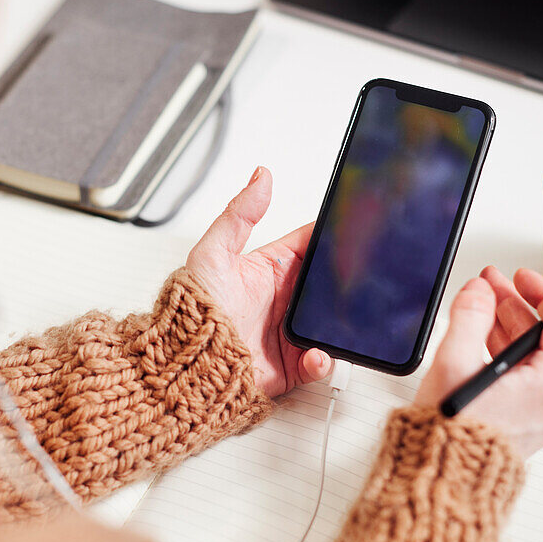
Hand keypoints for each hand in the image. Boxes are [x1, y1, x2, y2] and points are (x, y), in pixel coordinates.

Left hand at [186, 167, 332, 397]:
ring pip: (329, 323)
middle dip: (343, 282)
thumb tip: (260, 176)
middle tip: (357, 280)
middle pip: (327, 284)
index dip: (331, 237)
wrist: (185, 364)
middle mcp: (282, 299)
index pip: (309, 245)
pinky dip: (323, 360)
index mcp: (268, 268)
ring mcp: (289, 332)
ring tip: (334, 325)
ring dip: (337, 324)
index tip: (350, 229)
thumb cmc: (192, 310)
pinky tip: (315, 354)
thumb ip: (239, 214)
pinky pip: (319, 361)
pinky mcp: (291, 365)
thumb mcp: (213, 253)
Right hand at [414, 266, 542, 458]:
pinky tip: (474, 341)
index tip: (518, 277)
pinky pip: (518, 379)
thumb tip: (479, 291)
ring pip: (528, 358)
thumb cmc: (451, 436)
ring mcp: (535, 416)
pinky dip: (499, 353)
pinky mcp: (517, 425)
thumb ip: (469, 317)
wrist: (442, 484)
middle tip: (488, 285)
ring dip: (503, 327)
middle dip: (513, 306)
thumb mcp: (454, 362)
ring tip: (477, 306)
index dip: (541, 291)